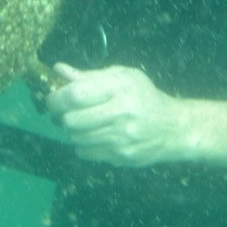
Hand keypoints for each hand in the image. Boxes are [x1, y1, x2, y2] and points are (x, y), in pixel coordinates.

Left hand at [43, 63, 194, 166]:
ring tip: (81, 123)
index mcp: (121, 87)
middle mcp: (122, 112)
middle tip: (64, 112)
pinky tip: (93, 136)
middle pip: (72, 120)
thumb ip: (89, 76)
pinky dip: (82, 144)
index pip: (76, 94)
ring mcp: (122, 137)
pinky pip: (85, 152)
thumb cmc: (145, 97)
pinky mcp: (121, 155)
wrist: (174, 127)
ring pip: (76, 137)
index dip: (56, 98)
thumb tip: (58, 70)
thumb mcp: (122, 77)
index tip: (52, 99)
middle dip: (61, 116)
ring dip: (72, 131)